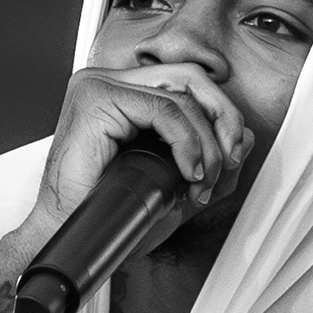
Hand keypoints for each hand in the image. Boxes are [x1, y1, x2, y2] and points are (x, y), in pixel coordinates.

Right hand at [35, 57, 249, 230]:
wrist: (67, 236)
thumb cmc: (105, 214)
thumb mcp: (175, 184)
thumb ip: (209, 158)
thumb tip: (245, 137)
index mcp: (123, 94)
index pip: (185, 83)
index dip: (218, 115)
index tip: (228, 158)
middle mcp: (110, 82)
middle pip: (189, 76)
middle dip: (223, 117)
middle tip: (227, 159)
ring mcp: (101, 85)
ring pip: (181, 92)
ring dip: (207, 140)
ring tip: (201, 177)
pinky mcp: (98, 98)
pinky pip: (164, 108)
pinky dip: (187, 142)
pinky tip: (187, 170)